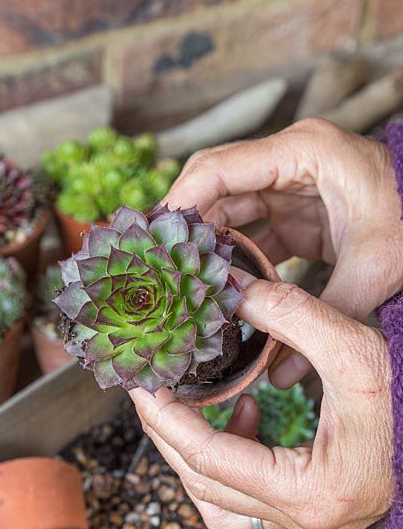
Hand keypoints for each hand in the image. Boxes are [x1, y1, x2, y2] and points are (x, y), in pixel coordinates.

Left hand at [130, 275, 393, 528]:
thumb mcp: (357, 349)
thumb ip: (292, 316)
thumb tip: (231, 290)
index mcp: (314, 492)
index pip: (210, 459)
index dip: (168, 419)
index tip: (144, 385)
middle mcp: (306, 522)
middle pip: (203, 485)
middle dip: (169, 434)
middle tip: (152, 390)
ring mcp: (309, 524)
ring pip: (218, 502)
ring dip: (194, 453)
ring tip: (196, 402)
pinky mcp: (311, 512)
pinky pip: (246, 502)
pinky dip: (228, 463)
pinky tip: (245, 416)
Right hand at [165, 118, 402, 386]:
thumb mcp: (376, 270)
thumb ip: (324, 316)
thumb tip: (278, 376)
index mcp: (305, 152)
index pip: (219, 168)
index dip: (180, 202)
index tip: (152, 241)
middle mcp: (291, 159)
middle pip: (216, 184)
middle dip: (185, 225)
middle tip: (156, 266)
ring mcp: (293, 183)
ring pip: (230, 207)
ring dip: (208, 243)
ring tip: (179, 282)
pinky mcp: (299, 208)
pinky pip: (253, 227)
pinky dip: (236, 255)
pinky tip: (220, 286)